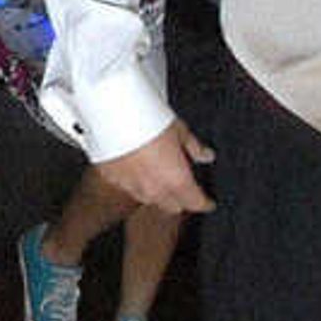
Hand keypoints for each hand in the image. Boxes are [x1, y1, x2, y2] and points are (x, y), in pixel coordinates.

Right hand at [97, 120, 214, 213]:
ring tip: (158, 173)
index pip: (196, 203)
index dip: (205, 203)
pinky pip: (128, 187)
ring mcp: (131, 187)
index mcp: (177, 180)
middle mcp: (154, 190)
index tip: (208, 202)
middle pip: (173, 206)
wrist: (114, 114)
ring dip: (157, 192)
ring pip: (149, 199)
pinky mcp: (112, 179)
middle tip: (184, 186)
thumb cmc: (150, 119)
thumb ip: (194, 147)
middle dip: (181, 199)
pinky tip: (136, 165)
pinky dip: (135, 180)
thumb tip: (206, 155)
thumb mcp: (180, 130)